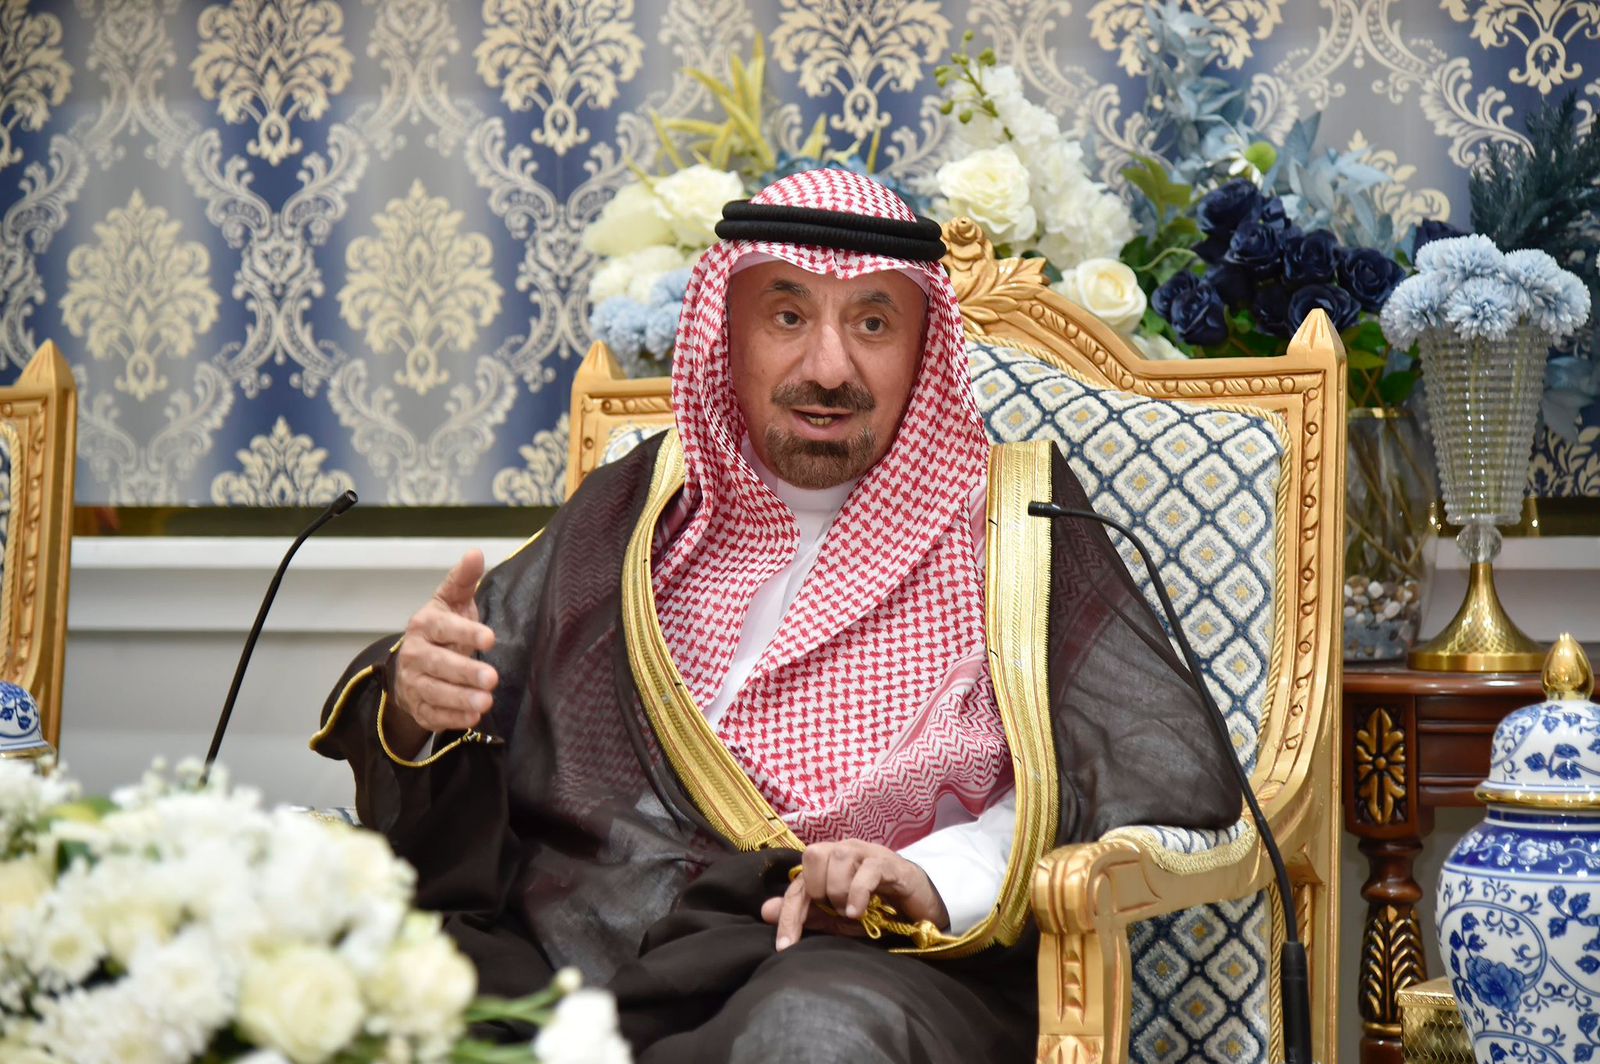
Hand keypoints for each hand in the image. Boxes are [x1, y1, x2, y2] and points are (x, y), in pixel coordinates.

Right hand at [390, 550, 497, 749]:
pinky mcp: (419, 707)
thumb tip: (476, 552)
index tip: (491, 638)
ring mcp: (414, 683)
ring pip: (435, 692)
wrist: (412, 665)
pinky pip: (433, 715)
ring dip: (460, 698)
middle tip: (492, 677)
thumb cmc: (442, 629)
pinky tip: (473, 717)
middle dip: (464, 672)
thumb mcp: (452, 602)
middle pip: (438, 664)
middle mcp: (415, 654)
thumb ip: (463, 580)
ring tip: (486, 701)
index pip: (444, 628)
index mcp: (424, 625)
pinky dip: (452, 718)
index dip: (466, 633)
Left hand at [759, 839, 949, 950]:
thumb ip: (807, 913)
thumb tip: (765, 912)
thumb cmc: (878, 909)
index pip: (798, 883)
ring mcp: (867, 852)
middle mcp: (844, 850)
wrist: (920, 906)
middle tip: (834, 911)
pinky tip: (858, 913)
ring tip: (851, 912)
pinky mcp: (889, 862)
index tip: (785, 946)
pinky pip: (867, 870)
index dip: (789, 914)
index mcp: (827, 863)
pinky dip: (857, 893)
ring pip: (838, 858)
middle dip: (817, 891)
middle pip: (813, 856)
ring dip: (839, 892)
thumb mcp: (839, 918)